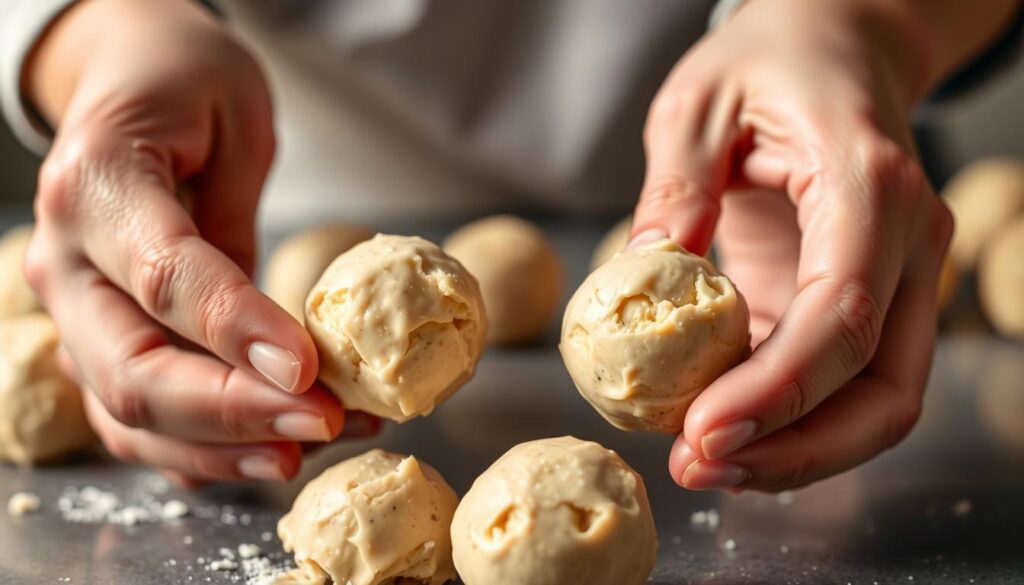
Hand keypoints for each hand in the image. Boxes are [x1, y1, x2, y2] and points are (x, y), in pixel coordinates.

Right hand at [22, 0, 369, 482]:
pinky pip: (136, 420)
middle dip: (235, 412)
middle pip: (134, 369)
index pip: (163, 277)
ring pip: (129, 413)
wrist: (126, 80)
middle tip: (326, 421)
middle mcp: (65, 262)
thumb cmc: (186, 86)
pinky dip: (203, 451)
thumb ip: (239, 218)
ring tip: (318, 445)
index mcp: (97, 185)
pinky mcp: (97, 342)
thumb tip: (279, 344)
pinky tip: (269, 454)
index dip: (235, 331)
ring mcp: (73, 312)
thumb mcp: (234, 115)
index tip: (308, 371)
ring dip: (227, 447)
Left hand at [630, 0, 955, 490]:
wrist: (834, 46)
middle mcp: (908, 244)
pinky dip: (789, 422)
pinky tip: (721, 431)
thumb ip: (674, 189)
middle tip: (696, 470)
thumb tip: (642, 279)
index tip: (701, 434)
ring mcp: (898, 279)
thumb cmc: (771, 62)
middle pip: (884, 389)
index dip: (777, 392)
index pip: (843, 315)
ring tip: (700, 467)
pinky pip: (844, 384)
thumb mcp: (699, 104)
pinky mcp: (865, 299)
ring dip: (794, 452)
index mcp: (870, 186)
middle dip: (793, 450)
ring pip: (876, 402)